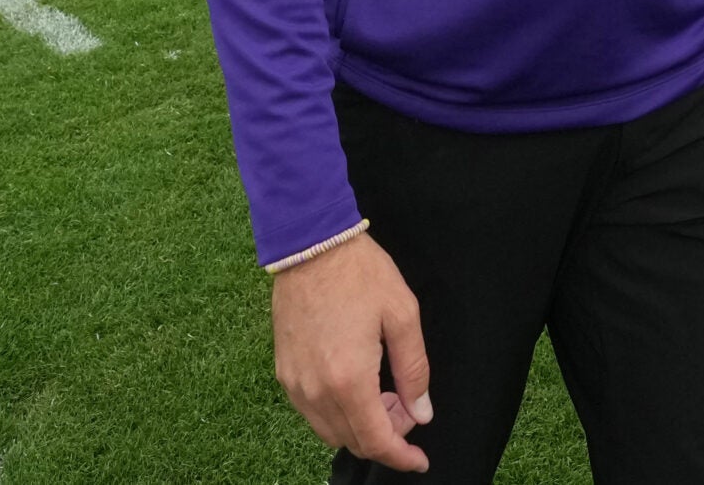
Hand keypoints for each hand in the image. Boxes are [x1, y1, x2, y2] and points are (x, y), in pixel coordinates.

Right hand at [271, 232, 431, 473]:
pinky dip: (337, 414)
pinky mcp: (283, 372)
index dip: (401, 457)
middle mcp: (316, 390)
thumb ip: (414, 371)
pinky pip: (311, 413)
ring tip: (383, 394)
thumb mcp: (402, 315)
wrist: (310, 244)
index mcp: (349, 379)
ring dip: (360, 426)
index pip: (377, 441)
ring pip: (330, 432)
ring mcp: (295, 383)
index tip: (419, 459)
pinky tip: (355, 386)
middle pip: (353, 441)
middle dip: (386, 436)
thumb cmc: (360, 274)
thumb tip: (420, 413)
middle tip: (406, 407)